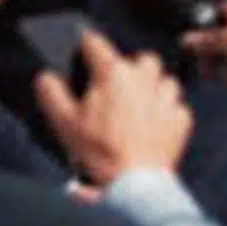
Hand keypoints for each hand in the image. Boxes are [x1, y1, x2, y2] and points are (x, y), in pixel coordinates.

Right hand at [35, 29, 190, 184]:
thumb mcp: (62, 120)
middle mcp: (142, 79)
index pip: (95, 42)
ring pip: (164, 79)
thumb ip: (50, 91)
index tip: (82, 49)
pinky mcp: (180, 120)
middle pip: (140, 57)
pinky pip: (177, 106)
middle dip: (128, 65)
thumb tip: (46, 77)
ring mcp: (165, 99)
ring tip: (139, 101)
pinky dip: (166, 111)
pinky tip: (154, 123)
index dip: (85, 45)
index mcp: (112, 74)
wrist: (134, 183)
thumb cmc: (100, 152)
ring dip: (153, 86)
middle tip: (115, 83)